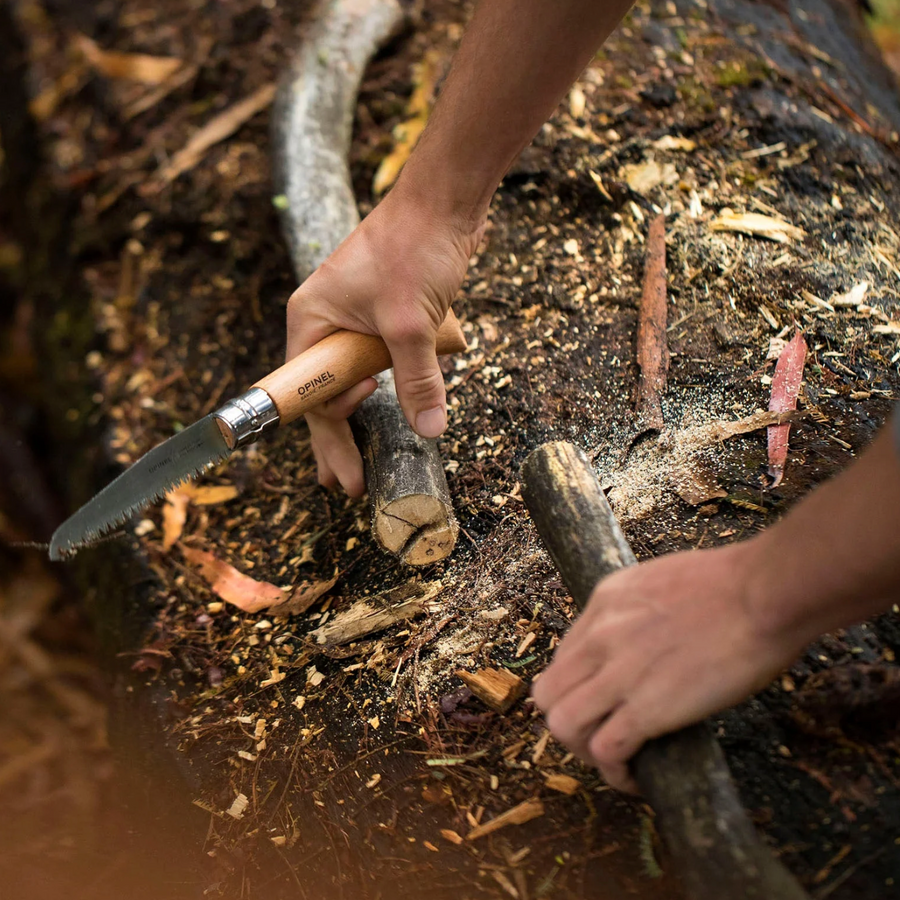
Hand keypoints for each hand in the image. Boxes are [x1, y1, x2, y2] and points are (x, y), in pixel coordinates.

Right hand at [286, 187, 483, 495]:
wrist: (445, 198)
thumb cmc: (414, 247)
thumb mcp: (412, 323)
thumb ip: (418, 379)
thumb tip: (429, 429)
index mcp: (312, 320)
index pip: (310, 394)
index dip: (327, 439)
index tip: (342, 479)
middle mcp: (326, 321)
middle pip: (326, 393)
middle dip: (336, 440)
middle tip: (344, 485)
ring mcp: (355, 316)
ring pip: (354, 377)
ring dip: (362, 413)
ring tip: (359, 456)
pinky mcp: (385, 312)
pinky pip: (381, 358)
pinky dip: (391, 383)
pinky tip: (395, 403)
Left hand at [531, 540, 808, 792]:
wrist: (762, 594)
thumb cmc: (732, 584)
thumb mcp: (660, 580)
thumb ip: (639, 609)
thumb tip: (644, 637)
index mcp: (604, 602)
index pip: (562, 658)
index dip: (578, 689)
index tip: (602, 705)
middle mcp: (599, 636)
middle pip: (548, 694)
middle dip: (569, 723)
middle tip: (601, 737)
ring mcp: (619, 672)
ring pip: (563, 725)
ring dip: (584, 751)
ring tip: (617, 761)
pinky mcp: (647, 707)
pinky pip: (606, 750)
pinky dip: (616, 772)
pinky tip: (638, 779)